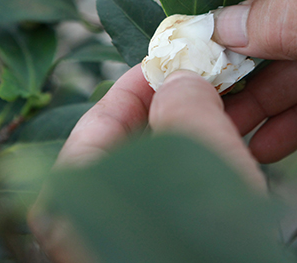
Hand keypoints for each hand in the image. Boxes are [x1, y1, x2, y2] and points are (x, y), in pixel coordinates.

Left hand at [29, 67, 265, 262]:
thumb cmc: (203, 248)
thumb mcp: (198, 164)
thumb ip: (184, 105)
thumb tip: (181, 76)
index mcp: (72, 192)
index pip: (103, 114)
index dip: (145, 76)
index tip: (179, 53)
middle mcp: (83, 214)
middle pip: (127, 140)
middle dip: (172, 104)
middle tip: (210, 79)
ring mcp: (113, 231)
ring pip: (152, 168)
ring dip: (188, 135)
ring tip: (223, 111)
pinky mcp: (143, 242)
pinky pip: (166, 195)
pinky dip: (193, 171)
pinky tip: (223, 156)